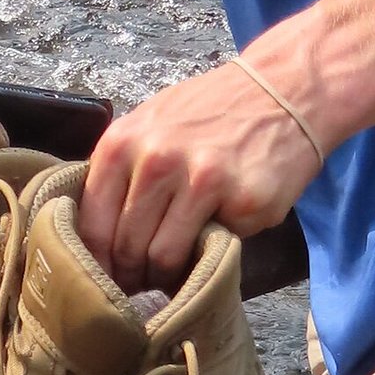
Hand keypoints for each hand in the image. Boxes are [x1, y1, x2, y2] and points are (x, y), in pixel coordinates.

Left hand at [78, 60, 325, 294]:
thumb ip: (120, 172)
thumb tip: (96, 239)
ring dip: (166, 275)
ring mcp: (203, 181)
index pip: (93, 226)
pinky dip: (212, 250)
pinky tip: (216, 234)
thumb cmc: (208, 112)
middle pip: (127, 247)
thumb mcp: (149, 125)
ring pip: (164, 257)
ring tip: (172, 273)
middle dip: (131, 274)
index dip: (96, 264)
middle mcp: (157, 161)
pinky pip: (214, 247)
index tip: (105, 280)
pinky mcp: (244, 201)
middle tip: (140, 284)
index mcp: (123, 143)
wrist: (281, 90)